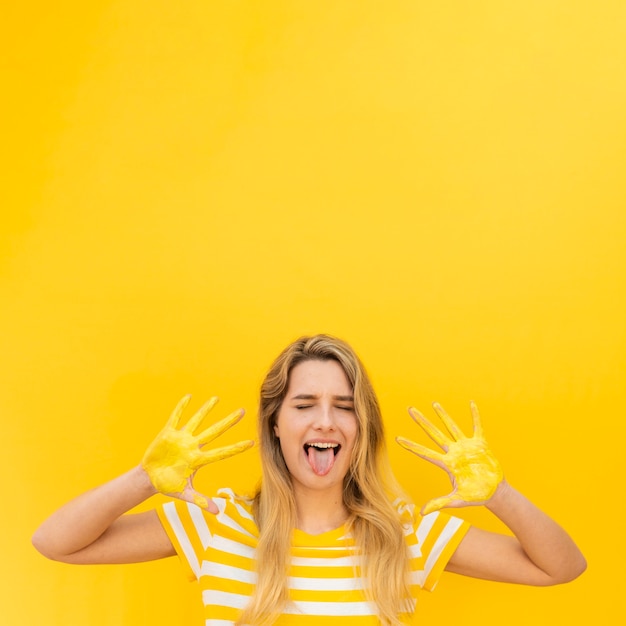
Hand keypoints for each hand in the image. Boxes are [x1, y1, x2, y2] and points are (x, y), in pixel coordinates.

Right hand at [141, 395, 253, 511]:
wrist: (149, 479)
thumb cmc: (168, 485)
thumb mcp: (185, 494)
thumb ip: (200, 500)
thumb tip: (217, 512)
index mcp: (199, 460)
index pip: (222, 453)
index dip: (236, 448)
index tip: (251, 443)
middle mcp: (193, 446)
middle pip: (215, 431)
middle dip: (228, 422)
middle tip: (242, 411)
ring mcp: (182, 438)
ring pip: (197, 420)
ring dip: (206, 410)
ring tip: (216, 399)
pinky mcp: (168, 433)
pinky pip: (176, 418)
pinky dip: (181, 408)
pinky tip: (189, 397)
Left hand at [396, 401, 503, 514]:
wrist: (494, 493)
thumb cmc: (475, 496)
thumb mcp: (457, 501)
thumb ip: (440, 503)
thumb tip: (422, 513)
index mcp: (446, 464)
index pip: (424, 452)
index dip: (411, 446)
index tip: (397, 439)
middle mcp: (453, 452)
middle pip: (433, 434)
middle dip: (421, 422)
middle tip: (410, 410)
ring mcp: (466, 446)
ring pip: (451, 426)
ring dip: (443, 415)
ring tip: (433, 404)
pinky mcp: (480, 444)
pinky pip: (477, 426)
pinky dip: (475, 415)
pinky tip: (471, 403)